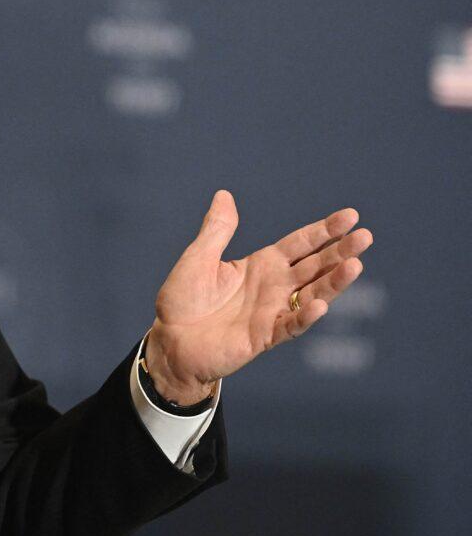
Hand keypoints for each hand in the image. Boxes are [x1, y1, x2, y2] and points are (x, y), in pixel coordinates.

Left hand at [144, 190, 372, 404]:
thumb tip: (225, 194)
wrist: (170, 341)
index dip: (324, 230)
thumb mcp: (198, 257)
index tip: (350, 216)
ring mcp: (273, 312)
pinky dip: (305, 316)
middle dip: (340, 252)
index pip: (301, 244)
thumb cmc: (183, 300)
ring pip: (312, 294)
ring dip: (334, 282)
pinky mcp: (264, 337)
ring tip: (355, 265)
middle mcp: (274, 287)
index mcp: (261, 265)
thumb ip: (217, 230)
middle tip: (364, 236)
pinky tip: (320, 304)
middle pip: (315, 266)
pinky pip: (290, 325)